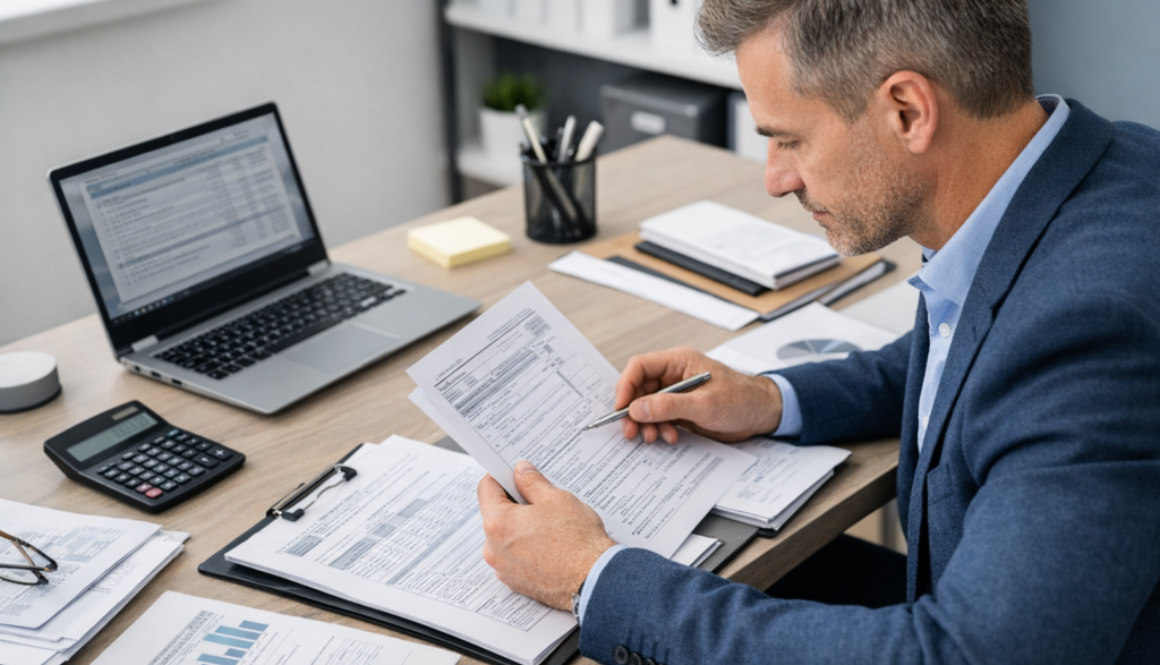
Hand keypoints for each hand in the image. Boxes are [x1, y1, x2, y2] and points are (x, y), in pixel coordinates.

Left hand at [477, 460, 616, 609]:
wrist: (594, 580)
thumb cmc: (577, 542)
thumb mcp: (555, 499)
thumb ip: (532, 482)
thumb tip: (522, 472)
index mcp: (498, 523)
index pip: (487, 488)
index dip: (501, 476)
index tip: (513, 474)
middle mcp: (493, 549)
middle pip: (496, 514)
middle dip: (515, 503)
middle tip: (540, 500)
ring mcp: (504, 568)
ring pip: (506, 537)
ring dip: (521, 527)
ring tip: (549, 526)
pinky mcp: (516, 582)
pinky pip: (515, 557)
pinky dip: (527, 548)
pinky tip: (549, 545)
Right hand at [616, 346, 782, 442]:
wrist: (762, 414)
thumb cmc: (742, 399)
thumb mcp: (704, 404)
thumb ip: (669, 406)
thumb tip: (636, 408)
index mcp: (679, 361)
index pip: (640, 366)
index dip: (626, 386)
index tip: (621, 408)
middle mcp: (674, 375)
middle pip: (640, 389)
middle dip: (634, 411)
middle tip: (631, 431)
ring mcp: (677, 393)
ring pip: (647, 406)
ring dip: (647, 424)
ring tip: (654, 437)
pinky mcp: (681, 409)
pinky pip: (659, 418)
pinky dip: (659, 429)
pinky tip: (670, 437)